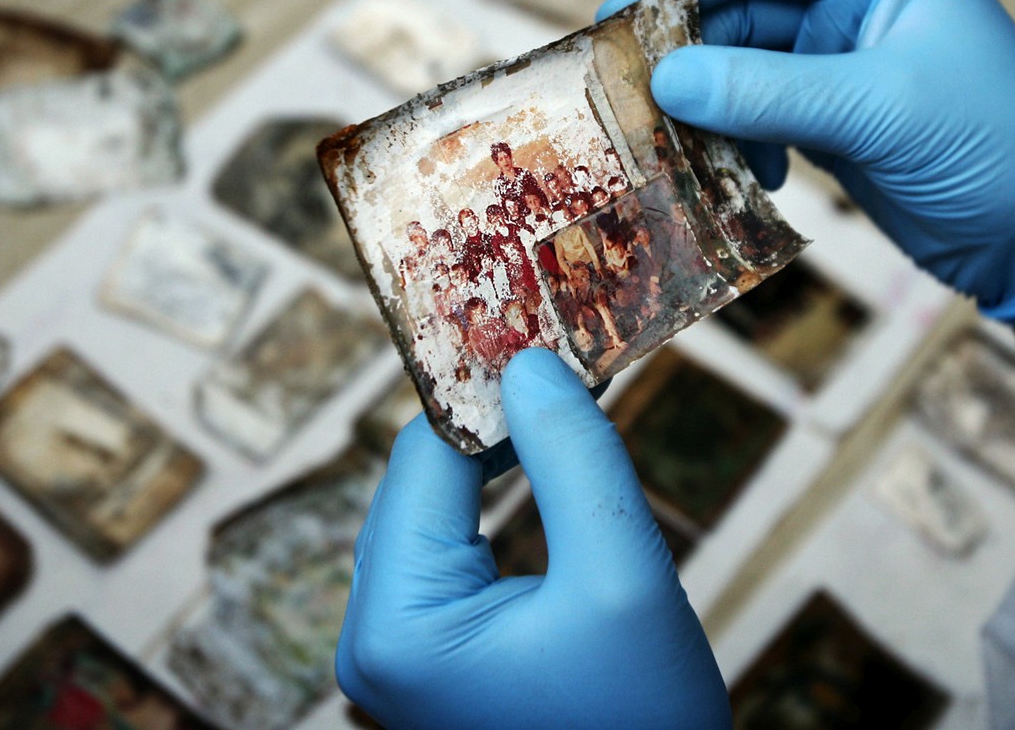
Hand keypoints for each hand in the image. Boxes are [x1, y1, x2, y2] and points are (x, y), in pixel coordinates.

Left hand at [336, 349, 729, 729]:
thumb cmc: (641, 729)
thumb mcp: (625, 582)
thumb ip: (575, 460)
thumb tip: (531, 362)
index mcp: (396, 626)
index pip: (424, 458)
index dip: (487, 387)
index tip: (544, 325)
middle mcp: (373, 637)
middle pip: (419, 479)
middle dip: (493, 417)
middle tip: (561, 352)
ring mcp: (395, 650)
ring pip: (433, 507)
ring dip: (493, 452)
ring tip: (559, 395)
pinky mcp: (426, 655)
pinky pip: (447, 547)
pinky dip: (491, 498)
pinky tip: (537, 458)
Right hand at [598, 0, 1014, 326]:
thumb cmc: (995, 150)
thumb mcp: (879, 112)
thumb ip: (767, 93)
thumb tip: (664, 82)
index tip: (615, 17)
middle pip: (737, 5)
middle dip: (682, 50)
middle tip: (619, 90)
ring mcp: (838, 57)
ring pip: (737, 65)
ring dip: (702, 105)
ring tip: (666, 142)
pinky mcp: (829, 115)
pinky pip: (753, 113)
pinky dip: (733, 142)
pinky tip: (739, 177)